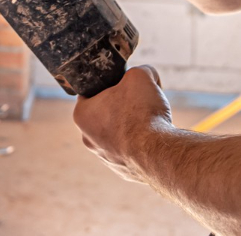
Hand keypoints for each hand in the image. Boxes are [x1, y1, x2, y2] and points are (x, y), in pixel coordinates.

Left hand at [73, 66, 173, 182]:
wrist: (158, 152)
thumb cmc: (141, 113)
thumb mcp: (140, 75)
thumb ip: (140, 70)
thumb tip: (146, 74)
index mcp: (81, 115)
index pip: (92, 92)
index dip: (111, 84)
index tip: (125, 85)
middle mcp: (88, 139)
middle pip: (107, 113)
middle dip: (124, 106)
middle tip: (140, 102)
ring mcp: (106, 158)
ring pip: (120, 134)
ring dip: (133, 127)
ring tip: (150, 121)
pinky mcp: (125, 171)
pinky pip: (133, 151)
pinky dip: (143, 144)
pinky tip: (154, 139)